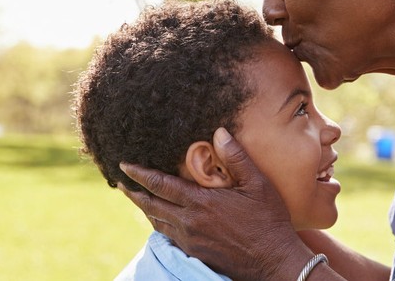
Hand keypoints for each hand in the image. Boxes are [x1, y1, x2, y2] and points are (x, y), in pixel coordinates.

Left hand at [120, 128, 311, 279]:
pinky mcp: (195, 253)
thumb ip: (236, 157)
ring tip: (137, 199)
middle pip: (150, 206)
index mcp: (201, 203)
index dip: (140, 174)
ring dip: (145, 209)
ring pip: (157, 223)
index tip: (124, 165)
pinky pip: (169, 236)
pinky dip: (159, 225)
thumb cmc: (269, 220)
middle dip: (133, 193)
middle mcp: (190, 223)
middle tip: (120, 183)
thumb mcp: (257, 184)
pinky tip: (160, 220)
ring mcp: (191, 241)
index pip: (160, 185)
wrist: (273, 262)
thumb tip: (219, 132)